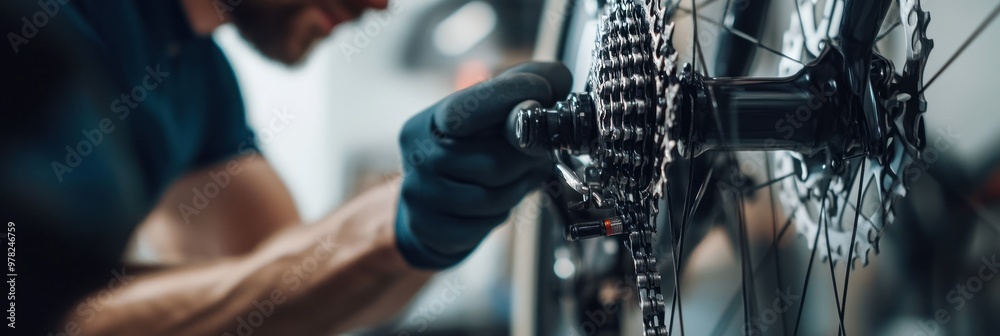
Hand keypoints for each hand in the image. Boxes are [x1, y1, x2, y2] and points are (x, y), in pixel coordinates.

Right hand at [395, 62, 571, 268]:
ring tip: (517, 178)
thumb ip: (520, 92)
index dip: (512, 97)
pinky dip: (500, 214)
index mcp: (429, 121)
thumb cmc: (468, 158)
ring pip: (495, 196)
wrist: (431, 216)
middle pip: (495, 160)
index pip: (469, 108)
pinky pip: (486, 223)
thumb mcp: (489, 118)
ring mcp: (421, 194)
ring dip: (518, 187)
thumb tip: (558, 78)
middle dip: (526, 158)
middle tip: (537, 153)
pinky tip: (494, 205)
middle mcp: (418, 155)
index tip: (544, 91)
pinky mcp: (430, 228)